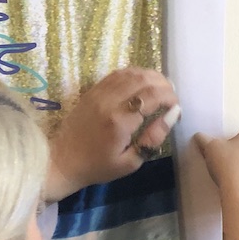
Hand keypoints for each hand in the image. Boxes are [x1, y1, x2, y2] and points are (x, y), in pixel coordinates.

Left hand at [45, 68, 179, 200]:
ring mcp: (99, 93)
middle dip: (163, 84)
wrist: (62, 161)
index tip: (176, 106)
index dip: (170, 97)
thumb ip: (153, 138)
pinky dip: (133, 74)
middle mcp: (109, 101)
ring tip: (160, 87)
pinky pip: (116, 74)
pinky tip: (141, 83)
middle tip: (171, 96)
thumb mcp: (130, 162)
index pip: (153, 97)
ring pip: (130, 73)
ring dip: (150, 76)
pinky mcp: (92, 91)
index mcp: (120, 122)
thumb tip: (172, 115)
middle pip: (144, 80)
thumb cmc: (98, 167)